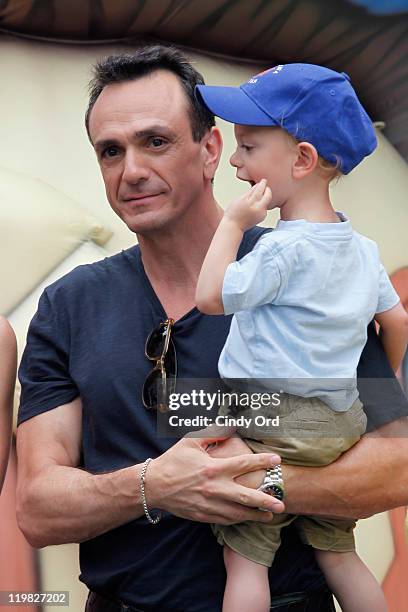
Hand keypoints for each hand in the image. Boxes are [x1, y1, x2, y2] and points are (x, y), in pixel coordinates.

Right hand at [147, 430, 282, 524]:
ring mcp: (209, 505)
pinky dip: (239, 519)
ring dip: (256, 515)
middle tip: (282, 502)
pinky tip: (247, 518)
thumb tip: (230, 425)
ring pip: (238, 513)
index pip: (243, 464)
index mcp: (213, 468)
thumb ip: (213, 434)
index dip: (262, 461)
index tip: (277, 461)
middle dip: (266, 500)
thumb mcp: (191, 442)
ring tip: (271, 515)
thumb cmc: (174, 461)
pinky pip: (225, 520)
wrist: (154, 486)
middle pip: (246, 496)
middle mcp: (214, 488)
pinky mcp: (203, 515)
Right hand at [224, 179, 272, 231]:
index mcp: (250, 202)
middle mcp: (258, 208)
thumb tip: (258, 185)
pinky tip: (256, 204)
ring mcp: (261, 213)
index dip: (262, 184)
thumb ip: (250, 192)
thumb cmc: (233, 212)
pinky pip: (265, 207)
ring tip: (259, 195)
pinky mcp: (263, 217)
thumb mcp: (239, 199)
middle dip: (268, 190)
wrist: (234, 226)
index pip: (259, 190)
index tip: (263, 181)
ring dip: (264, 197)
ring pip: (267, 201)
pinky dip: (262, 204)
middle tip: (265, 186)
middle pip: (268, 196)